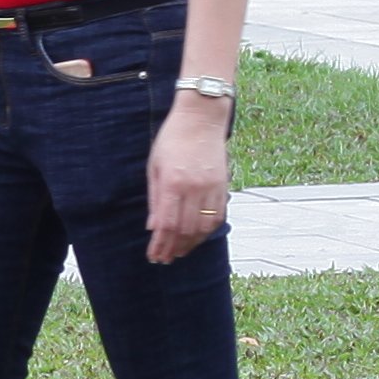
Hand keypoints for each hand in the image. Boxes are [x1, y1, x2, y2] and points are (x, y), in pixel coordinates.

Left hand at [146, 91, 232, 266]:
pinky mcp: (224, 185)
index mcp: (173, 183)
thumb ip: (155, 199)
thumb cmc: (171, 141)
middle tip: (165, 259)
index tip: (154, 256)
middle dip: (174, 248)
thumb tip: (153, 227)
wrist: (202, 119)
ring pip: (203, 226)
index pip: (166, 224)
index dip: (160, 244)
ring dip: (191, 243)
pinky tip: (197, 236)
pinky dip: (207, 230)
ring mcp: (212, 187)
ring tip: (180, 252)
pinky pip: (218, 215)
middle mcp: (194, 188)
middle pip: (185, 229)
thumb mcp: (154, 167)